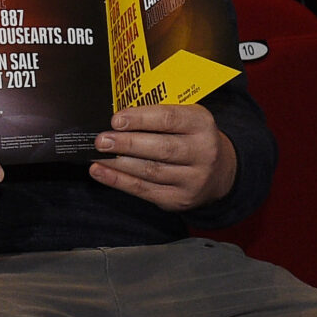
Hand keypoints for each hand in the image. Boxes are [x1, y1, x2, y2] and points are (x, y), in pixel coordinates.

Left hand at [91, 104, 237, 210]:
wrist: (218, 173)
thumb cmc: (190, 138)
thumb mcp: (184, 120)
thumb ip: (156, 118)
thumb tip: (116, 122)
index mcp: (202, 124)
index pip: (170, 119)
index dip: (141, 119)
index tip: (116, 120)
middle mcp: (203, 152)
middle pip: (162, 148)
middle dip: (127, 144)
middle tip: (101, 140)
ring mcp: (193, 179)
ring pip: (151, 171)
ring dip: (119, 164)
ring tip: (97, 155)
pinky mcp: (179, 199)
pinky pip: (143, 190)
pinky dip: (118, 180)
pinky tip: (100, 171)